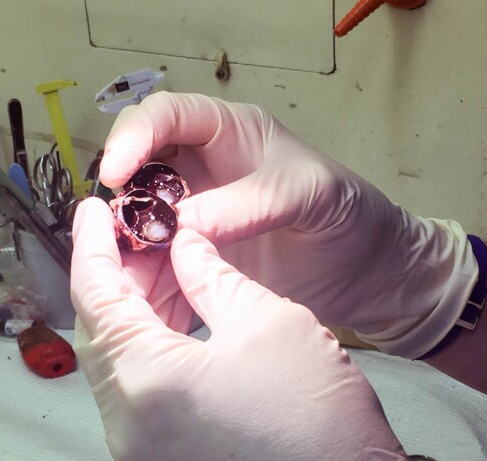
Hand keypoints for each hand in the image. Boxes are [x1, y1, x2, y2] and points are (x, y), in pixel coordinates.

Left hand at [70, 198, 486, 460]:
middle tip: (139, 234)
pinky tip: (177, 319)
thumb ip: (210, 274)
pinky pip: (136, 394)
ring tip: (163, 268)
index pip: (94, 295)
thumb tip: (184, 245)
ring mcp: (138, 451)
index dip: (90, 244)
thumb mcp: (266, 321)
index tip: (91, 208)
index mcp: (143, 380)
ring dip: (132, 315)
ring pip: (115, 364)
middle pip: (98, 332)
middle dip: (114, 277)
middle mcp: (123, 422)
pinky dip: (147, 351)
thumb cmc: (318, 421)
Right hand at [100, 92, 477, 358]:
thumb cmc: (351, 215)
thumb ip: (249, 203)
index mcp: (228, 134)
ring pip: (140, 233)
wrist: (372, 275)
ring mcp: (196, 222)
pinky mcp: (199, 265)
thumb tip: (182, 224)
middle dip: (120, 211)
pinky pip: (160, 274)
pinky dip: (152, 294)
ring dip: (129, 260)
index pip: (165, 117)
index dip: (132, 138)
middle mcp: (201, 173)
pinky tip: (152, 317)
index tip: (115, 176)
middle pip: (137, 179)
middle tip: (114, 247)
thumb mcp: (310, 195)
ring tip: (129, 292)